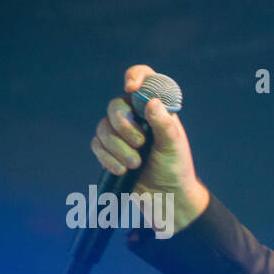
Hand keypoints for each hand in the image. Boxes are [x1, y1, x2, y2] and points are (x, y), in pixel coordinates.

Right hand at [91, 64, 209, 230]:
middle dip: (123, 126)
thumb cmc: (176, 168)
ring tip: (136, 164)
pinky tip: (122, 170)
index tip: (131, 88)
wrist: (166, 197)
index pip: (144, 79)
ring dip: (118, 148)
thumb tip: (151, 102)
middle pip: (115, 106)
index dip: (135, 77)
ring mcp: (120, 133)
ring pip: (103, 128)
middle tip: (140, 144)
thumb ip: (164, 124)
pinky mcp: (109, 150)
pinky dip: (108, 158)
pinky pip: (97, 145)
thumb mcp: (174, 146)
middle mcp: (135, 117)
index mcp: (155, 109)